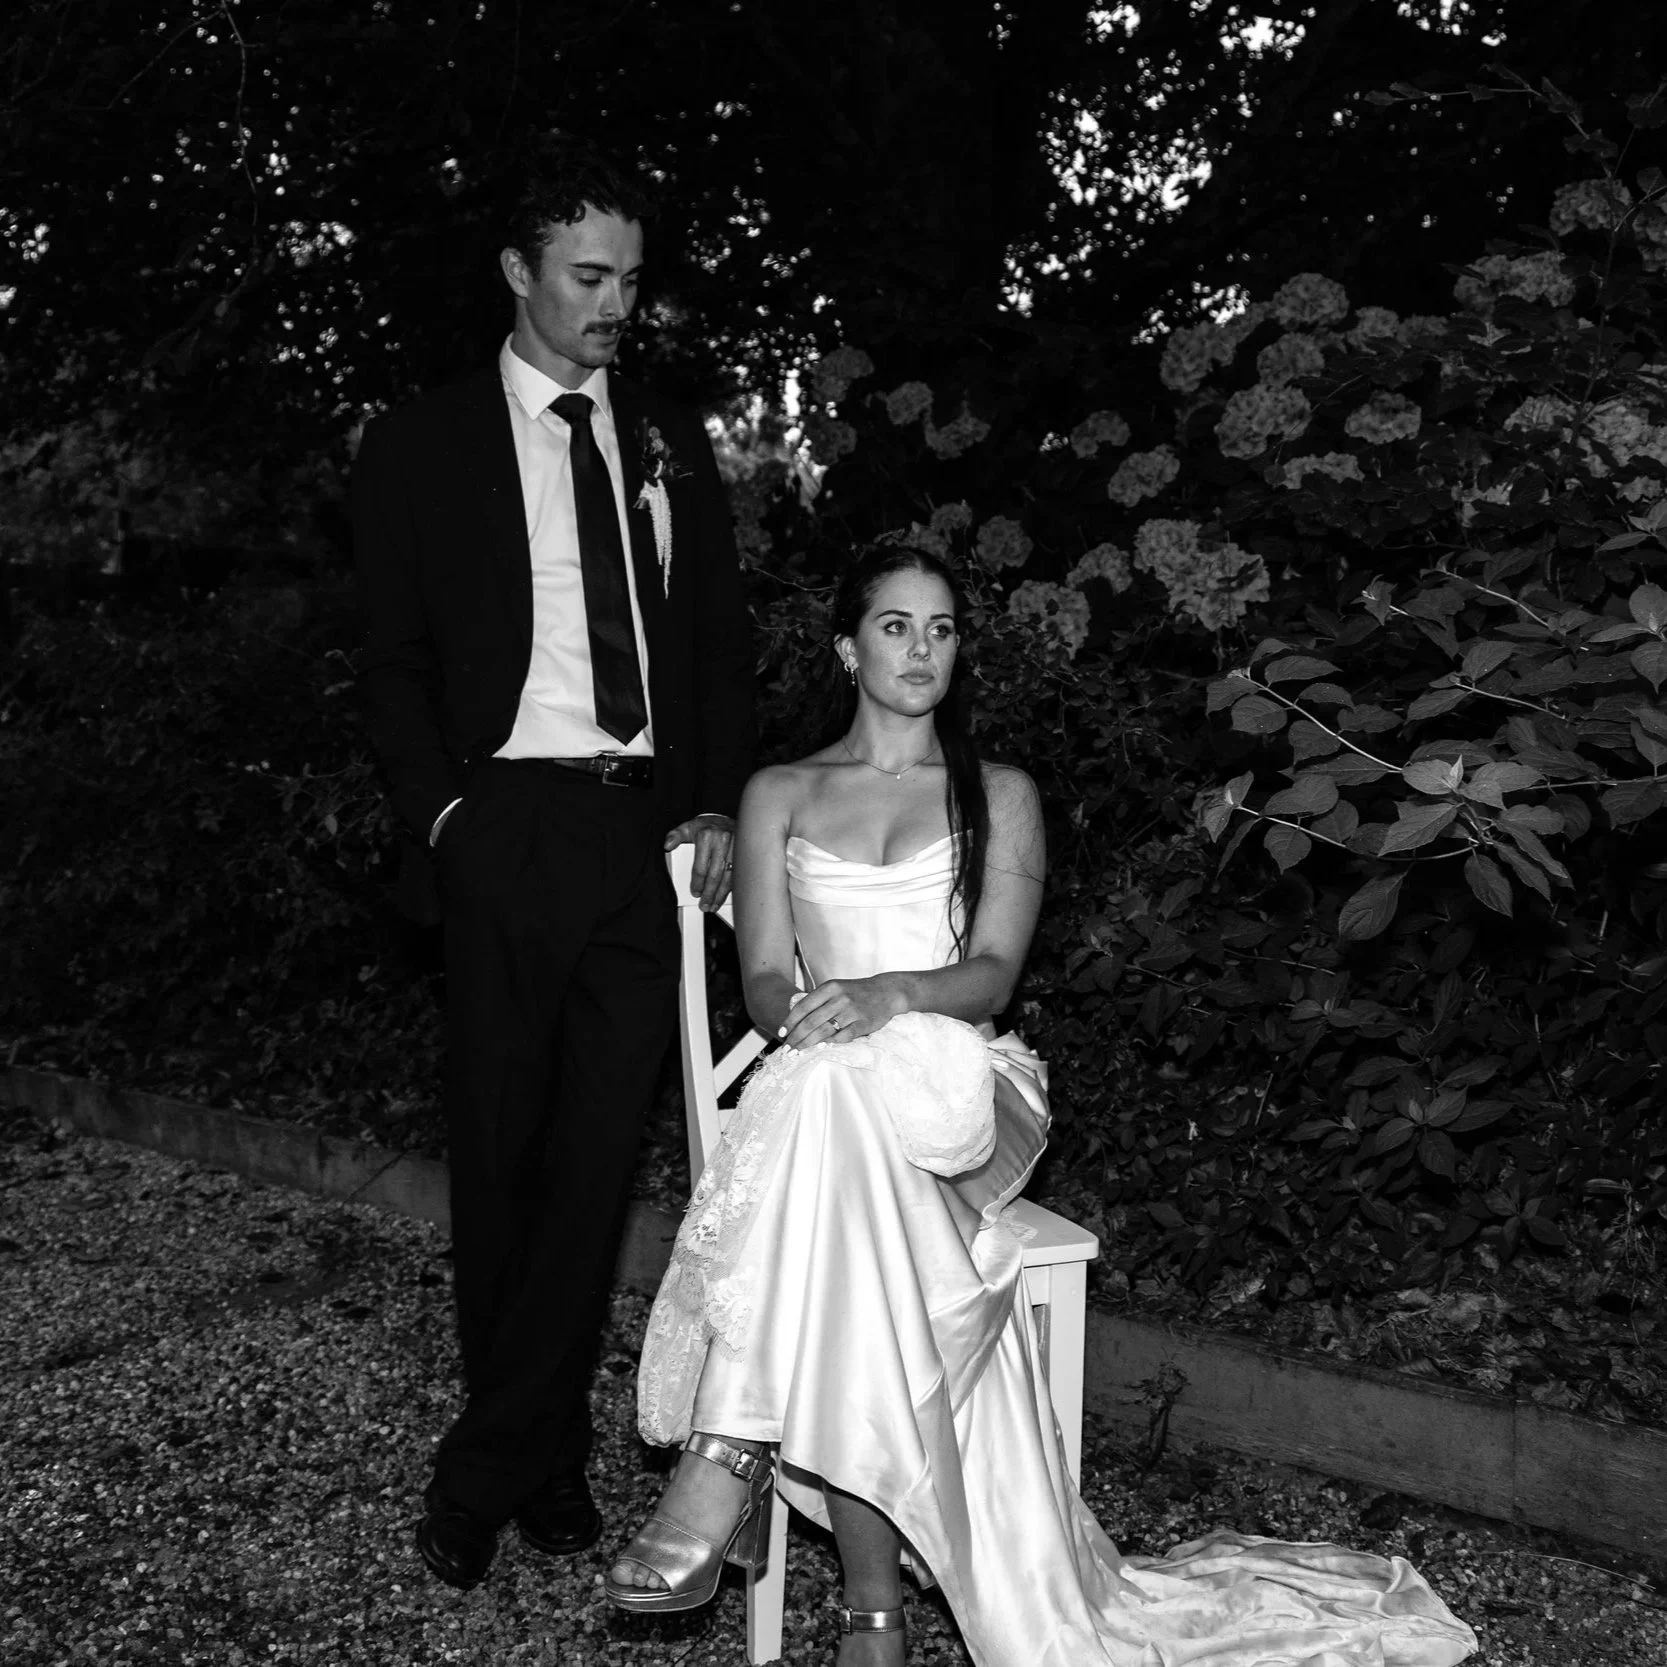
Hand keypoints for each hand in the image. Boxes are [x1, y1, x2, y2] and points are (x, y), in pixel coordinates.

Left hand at [664, 814, 735, 911]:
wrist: (726, 818)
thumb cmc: (706, 825)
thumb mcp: (688, 827)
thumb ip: (675, 836)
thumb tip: (667, 845)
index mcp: (706, 836)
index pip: (701, 867)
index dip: (697, 883)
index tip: (695, 893)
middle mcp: (722, 841)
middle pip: (715, 875)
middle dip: (709, 893)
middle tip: (704, 904)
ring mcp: (736, 847)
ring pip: (729, 876)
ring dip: (721, 894)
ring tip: (714, 904)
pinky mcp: (745, 852)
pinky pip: (738, 873)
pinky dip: (732, 887)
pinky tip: (727, 895)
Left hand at [778, 977, 902, 1050]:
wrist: (887, 991)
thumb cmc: (857, 992)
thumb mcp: (836, 988)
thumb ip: (818, 1000)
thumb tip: (795, 1020)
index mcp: (829, 988)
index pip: (803, 1006)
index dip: (789, 1022)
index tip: (781, 1034)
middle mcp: (839, 998)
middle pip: (810, 1022)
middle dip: (795, 1038)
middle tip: (786, 1050)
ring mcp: (851, 1011)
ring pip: (823, 1031)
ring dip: (808, 1044)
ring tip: (798, 1053)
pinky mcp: (863, 1023)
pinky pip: (842, 1037)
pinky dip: (829, 1045)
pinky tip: (820, 1050)